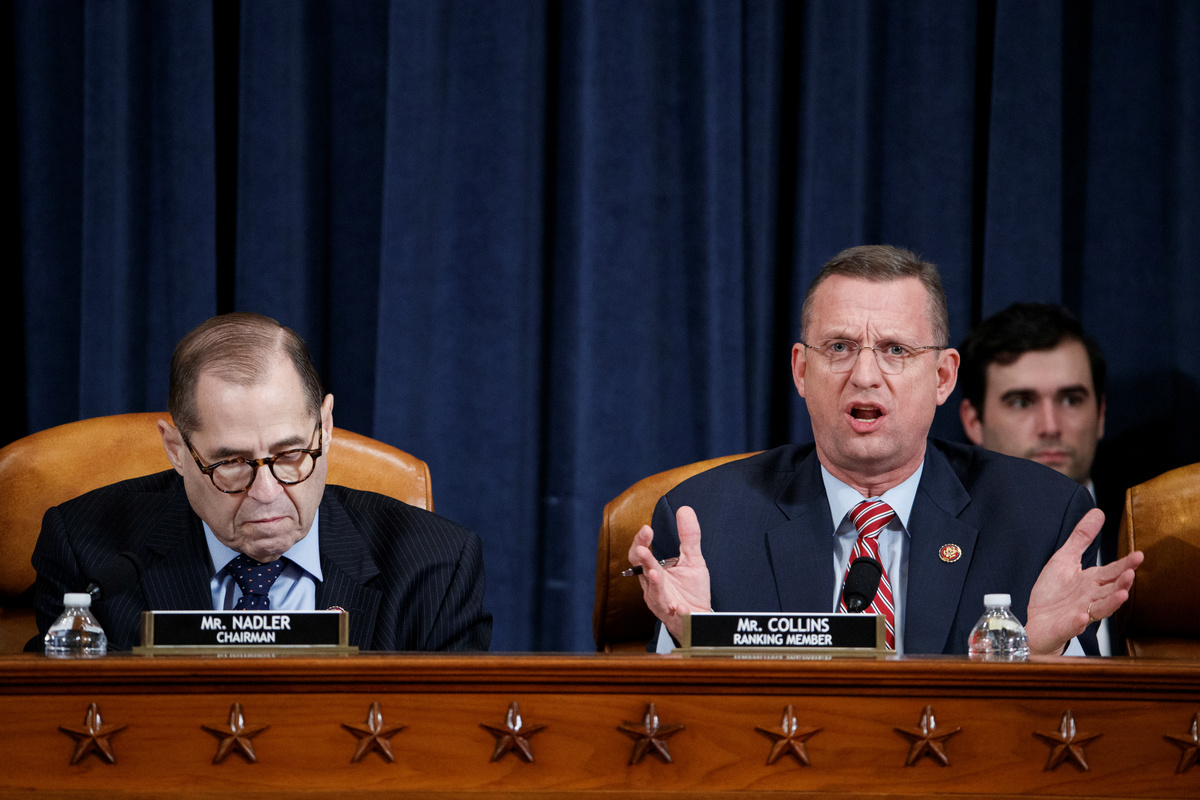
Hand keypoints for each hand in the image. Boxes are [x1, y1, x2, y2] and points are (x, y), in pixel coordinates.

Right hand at [626, 505, 711, 641]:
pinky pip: (676, 616)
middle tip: (643, 549)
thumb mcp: (693, 560)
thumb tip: (684, 509)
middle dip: (644, 561)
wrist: (699, 619)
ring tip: (655, 574)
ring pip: (656, 595)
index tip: (646, 529)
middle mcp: (653, 588)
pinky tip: (680, 605)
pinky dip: (677, 611)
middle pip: (644, 573)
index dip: (641, 542)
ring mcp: (663, 604)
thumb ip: (688, 537)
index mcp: (653, 573)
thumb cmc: (691, 591)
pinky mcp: (676, 619)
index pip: (640, 556)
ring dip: (655, 584)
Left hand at [1025, 508, 1143, 655]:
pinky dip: (1078, 623)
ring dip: (1111, 603)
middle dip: (1122, 583)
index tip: (1139, 555)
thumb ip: (1081, 538)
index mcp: (1091, 581)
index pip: (1112, 571)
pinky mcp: (1064, 627)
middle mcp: (1090, 598)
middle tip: (1131, 574)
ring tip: (1122, 595)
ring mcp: (1079, 614)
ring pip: (1100, 609)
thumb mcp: (1064, 559)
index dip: (1125, 565)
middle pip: (1110, 590)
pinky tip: (1083, 617)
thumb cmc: (1054, 593)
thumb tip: (1098, 512)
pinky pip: (1073, 626)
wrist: (1037, 621)